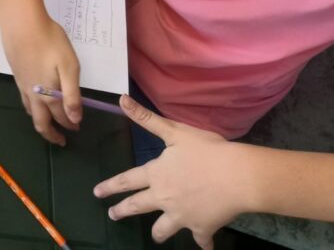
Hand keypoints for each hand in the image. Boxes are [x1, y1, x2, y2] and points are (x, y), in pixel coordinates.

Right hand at [0, 10, 81, 144]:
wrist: (21, 24)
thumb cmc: (50, 42)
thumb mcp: (69, 67)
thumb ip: (72, 95)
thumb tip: (74, 119)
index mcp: (47, 94)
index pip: (60, 117)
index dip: (69, 125)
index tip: (77, 129)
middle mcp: (32, 94)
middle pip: (40, 121)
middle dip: (51, 133)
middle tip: (60, 140)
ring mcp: (22, 85)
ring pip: (29, 111)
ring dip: (40, 121)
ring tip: (48, 122)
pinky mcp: (16, 74)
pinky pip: (24, 99)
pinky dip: (32, 107)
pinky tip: (35, 98)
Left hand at [93, 96, 246, 248]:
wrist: (237, 176)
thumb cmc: (206, 150)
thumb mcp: (174, 130)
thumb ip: (146, 118)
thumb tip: (121, 99)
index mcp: (156, 174)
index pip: (127, 180)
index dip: (110, 186)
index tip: (97, 193)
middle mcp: (163, 197)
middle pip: (137, 207)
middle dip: (122, 211)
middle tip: (112, 215)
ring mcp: (181, 216)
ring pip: (163, 229)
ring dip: (159, 232)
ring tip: (156, 236)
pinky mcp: (202, 227)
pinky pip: (201, 239)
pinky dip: (204, 243)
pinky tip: (206, 246)